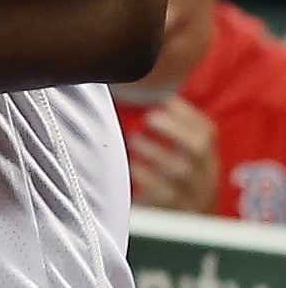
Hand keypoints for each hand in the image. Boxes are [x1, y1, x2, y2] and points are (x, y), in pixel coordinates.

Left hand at [130, 96, 218, 212]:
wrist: (181, 240)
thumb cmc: (175, 193)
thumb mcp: (183, 167)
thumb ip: (174, 140)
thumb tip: (151, 102)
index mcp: (207, 164)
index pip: (208, 133)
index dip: (188, 114)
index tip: (165, 101)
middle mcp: (204, 180)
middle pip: (199, 149)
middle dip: (175, 128)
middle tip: (151, 117)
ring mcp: (190, 198)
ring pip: (180, 170)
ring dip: (154, 150)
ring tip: (135, 140)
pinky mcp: (171, 214)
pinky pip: (161, 193)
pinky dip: (145, 175)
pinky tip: (133, 166)